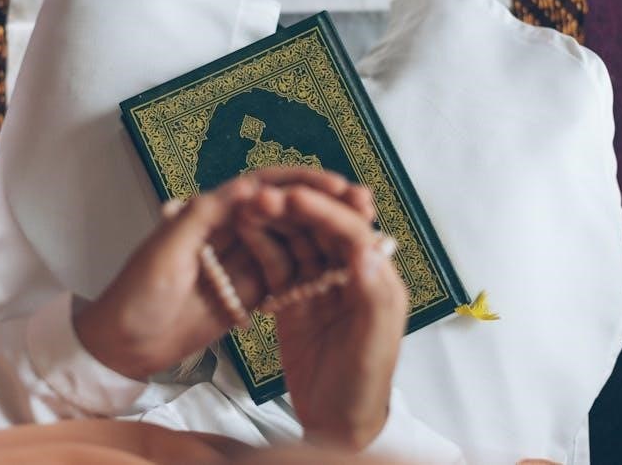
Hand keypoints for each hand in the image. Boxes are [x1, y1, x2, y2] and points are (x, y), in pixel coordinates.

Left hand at [74, 168, 372, 380]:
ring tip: (360, 240)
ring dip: (321, 237)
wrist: (120, 347)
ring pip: (290, 241)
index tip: (337, 186)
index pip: (264, 186)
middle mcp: (231, 231)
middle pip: (285, 210)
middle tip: (362, 209)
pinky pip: (284, 277)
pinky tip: (338, 274)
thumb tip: (254, 185)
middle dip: (322, 205)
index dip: (302, 182)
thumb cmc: (135, 294)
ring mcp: (241, 263)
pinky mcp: (247, 294)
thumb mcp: (167, 250)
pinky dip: (309, 273)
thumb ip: (207, 215)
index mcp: (210, 211)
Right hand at [240, 186, 407, 450]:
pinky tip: (244, 229)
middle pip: (322, 230)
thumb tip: (366, 248)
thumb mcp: (373, 347)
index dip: (324, 212)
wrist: (336, 425)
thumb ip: (372, 297)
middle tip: (263, 196)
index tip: (294, 198)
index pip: (352, 232)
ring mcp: (319, 286)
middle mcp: (350, 275)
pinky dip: (262, 246)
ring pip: (297, 242)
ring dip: (275, 222)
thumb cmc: (363, 389)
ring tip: (248, 206)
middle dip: (295, 209)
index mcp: (378, 280)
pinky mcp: (293, 299)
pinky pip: (278, 265)